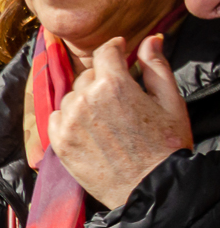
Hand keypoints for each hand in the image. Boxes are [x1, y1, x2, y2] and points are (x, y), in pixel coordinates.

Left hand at [49, 34, 191, 209]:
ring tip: (107, 119)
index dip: (113, 48)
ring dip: (85, 101)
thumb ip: (156, 66)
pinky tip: (90, 130)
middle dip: (103, 80)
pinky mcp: (59, 141)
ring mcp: (69, 121)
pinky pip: (58, 117)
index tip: (118, 51)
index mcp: (115, 84)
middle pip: (88, 75)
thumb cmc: (166, 146)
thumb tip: (151, 39)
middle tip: (120, 98)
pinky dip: (70, 119)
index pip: (105, 52)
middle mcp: (86, 99)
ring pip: (72, 96)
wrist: (150, 188)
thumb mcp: (170, 102)